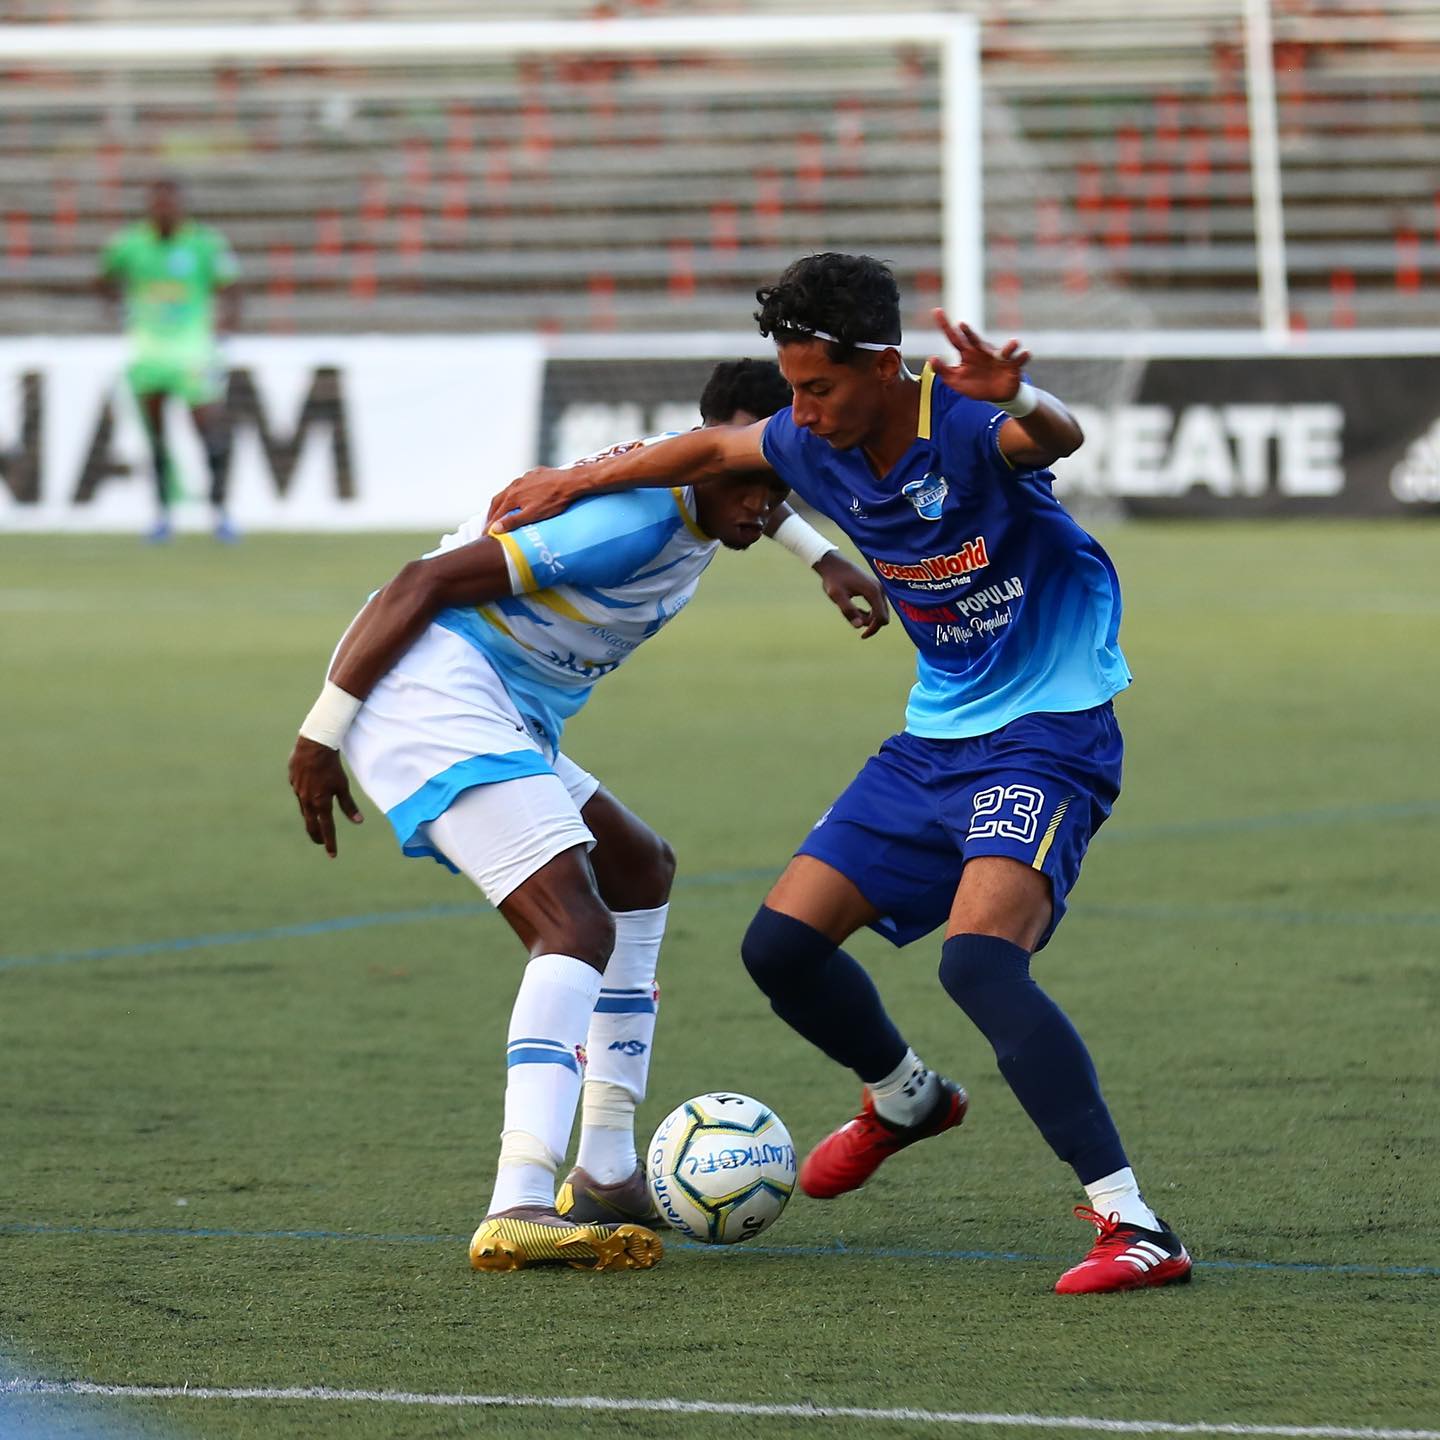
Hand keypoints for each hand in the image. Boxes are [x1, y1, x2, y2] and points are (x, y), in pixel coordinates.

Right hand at [288, 736, 363, 857]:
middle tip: (321, 843)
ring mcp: (298, 791)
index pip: (326, 829)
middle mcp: (307, 801)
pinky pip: (300, 795)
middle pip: (311, 824)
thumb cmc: (331, 766)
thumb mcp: (342, 786)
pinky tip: (309, 799)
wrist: (313, 745)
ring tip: (316, 825)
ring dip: (311, 820)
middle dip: (317, 835)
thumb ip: (348, 805)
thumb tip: (358, 822)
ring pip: (305, 811)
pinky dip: (306, 801)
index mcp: (320, 803)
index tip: (332, 855)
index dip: (330, 842)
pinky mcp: (293, 781)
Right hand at [486, 466, 584, 533]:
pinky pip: (520, 484)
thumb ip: (514, 521)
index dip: (490, 525)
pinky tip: (520, 496)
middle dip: (492, 513)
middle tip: (489, 524)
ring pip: (508, 491)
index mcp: (513, 496)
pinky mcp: (534, 474)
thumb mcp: (533, 515)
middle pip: (498, 500)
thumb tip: (495, 528)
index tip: (485, 535)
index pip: (496, 514)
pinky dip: (515, 493)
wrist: (571, 482)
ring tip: (502, 511)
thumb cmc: (554, 500)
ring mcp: (524, 478)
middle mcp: (515, 485)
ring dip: (502, 502)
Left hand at [815, 552, 889, 638]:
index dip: (873, 629)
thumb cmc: (834, 579)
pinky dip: (869, 612)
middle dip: (870, 624)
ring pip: (880, 611)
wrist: (834, 563)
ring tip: (852, 613)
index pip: (881, 618)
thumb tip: (858, 626)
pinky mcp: (875, 588)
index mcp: (873, 592)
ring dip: (868, 618)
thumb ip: (848, 610)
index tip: (862, 635)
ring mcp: (879, 588)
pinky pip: (877, 606)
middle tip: (852, 620)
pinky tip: (856, 610)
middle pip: (883, 616)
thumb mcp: (837, 596)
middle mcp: (880, 589)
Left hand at [927, 309, 1031, 405]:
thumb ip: (943, 371)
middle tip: (961, 325)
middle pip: (974, 339)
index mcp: (968, 353)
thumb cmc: (976, 385)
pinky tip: (1026, 352)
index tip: (936, 311)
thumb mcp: (956, 381)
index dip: (945, 325)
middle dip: (968, 332)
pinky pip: (1019, 359)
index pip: (954, 338)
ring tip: (1010, 343)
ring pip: (1002, 348)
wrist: (997, 395)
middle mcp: (982, 351)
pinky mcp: (1012, 366)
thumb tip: (931, 358)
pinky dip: (1023, 355)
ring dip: (1006, 345)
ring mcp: (998, 357)